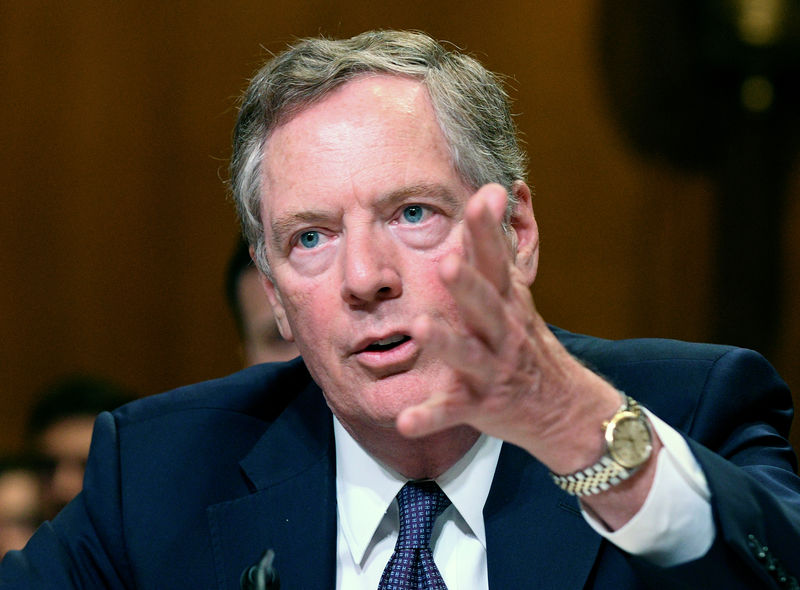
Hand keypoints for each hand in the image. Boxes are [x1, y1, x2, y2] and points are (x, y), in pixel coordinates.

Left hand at [397, 183, 620, 473]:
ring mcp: (492, 370)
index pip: (497, 261)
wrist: (564, 406)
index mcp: (506, 302)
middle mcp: (502, 333)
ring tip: (423, 328)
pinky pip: (452, 410)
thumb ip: (493, 251)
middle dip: (467, 284)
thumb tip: (487, 194)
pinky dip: (429, 416)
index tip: (483, 197)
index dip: (489, 232)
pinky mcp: (480, 405)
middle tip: (446, 262)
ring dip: (447, 343)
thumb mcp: (513, 295)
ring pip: (469, 356)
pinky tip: (405, 421)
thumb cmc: (525, 341)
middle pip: (485, 305)